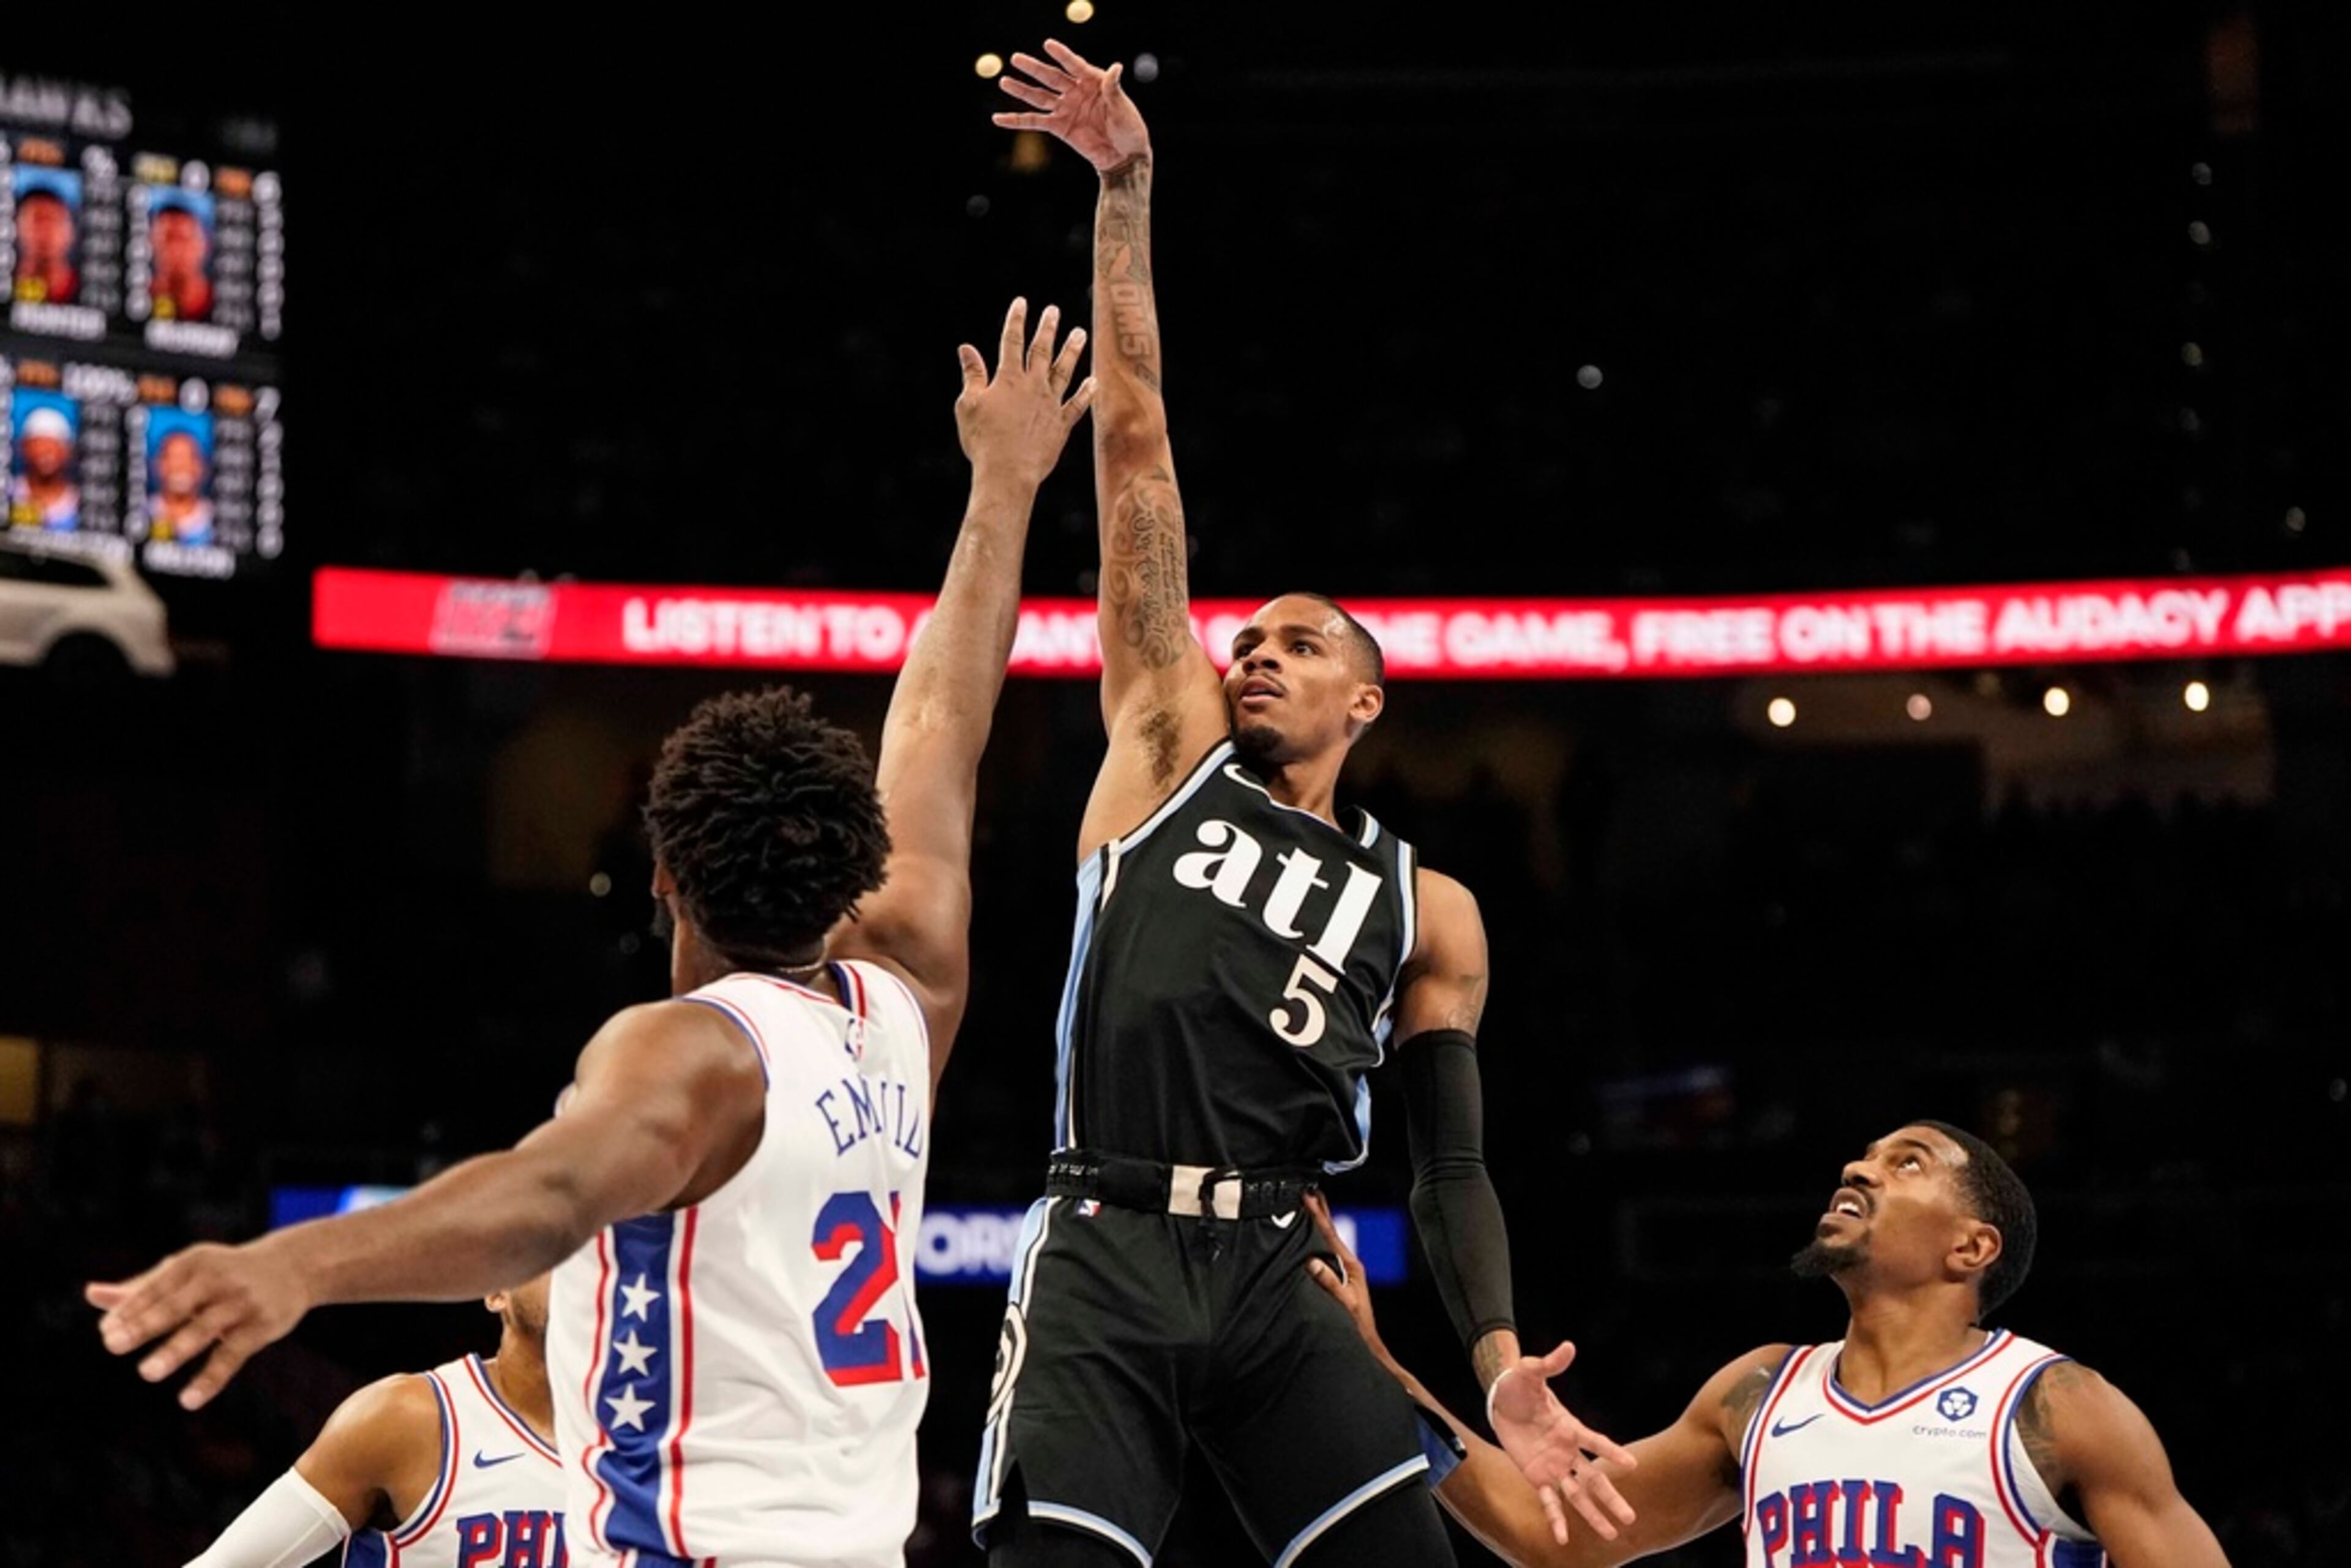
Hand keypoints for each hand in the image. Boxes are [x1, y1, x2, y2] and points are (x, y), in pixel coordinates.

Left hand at [87, 1238, 311, 1409]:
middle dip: (145, 1325)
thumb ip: (142, 1287)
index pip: (155, 1287)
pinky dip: (211, 1378)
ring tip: (147, 1372)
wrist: (293, 1266)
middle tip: (114, 1345)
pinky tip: (189, 1400)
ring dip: (175, 1350)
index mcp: (194, 1263)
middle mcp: (218, 1279)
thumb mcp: (187, 1272)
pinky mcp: (262, 1326)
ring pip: (204, 1329)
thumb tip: (91, 1295)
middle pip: (176, 1305)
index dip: (130, 1309)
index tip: (107, 1332)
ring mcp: (241, 1303)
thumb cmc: (225, 1273)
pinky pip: (232, 1355)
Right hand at [956, 297, 1095, 491]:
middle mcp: (1033, 387)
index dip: (1016, 320)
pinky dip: (1087, 393)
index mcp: (1008, 379)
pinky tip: (1095, 381)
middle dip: (1047, 328)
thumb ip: (972, 375)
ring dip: (1072, 351)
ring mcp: (1050, 405)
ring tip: (1080, 333)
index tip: (1021, 302)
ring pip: (1064, 371)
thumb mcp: (968, 405)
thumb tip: (966, 348)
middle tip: (1053, 310)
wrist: (1008, 472)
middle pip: (1041, 350)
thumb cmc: (983, 441)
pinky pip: (1078, 405)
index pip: (1012, 341)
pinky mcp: (1062, 426)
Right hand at [991, 39, 1151, 172]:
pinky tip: (999, 118)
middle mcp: (1076, 92)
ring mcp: (1066, 109)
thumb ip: (1113, 89)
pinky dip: (1016, 121)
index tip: (1048, 45)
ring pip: (1039, 97)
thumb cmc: (1129, 129)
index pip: (1074, 65)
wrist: (1125, 157)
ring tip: (1004, 81)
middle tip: (1016, 58)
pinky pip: (1034, 122)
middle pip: (1051, 78)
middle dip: (1034, 69)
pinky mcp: (1059, 127)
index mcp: (1093, 81)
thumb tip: (1116, 67)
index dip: (1062, 55)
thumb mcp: (1123, 108)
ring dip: (1021, 90)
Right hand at [1304, 1192, 1397, 1368]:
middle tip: (1311, 1190)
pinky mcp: (1342, 1279)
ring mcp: (1346, 1272)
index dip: (1318, 1215)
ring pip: (1329, 1241)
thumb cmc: (1356, 1326)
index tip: (1308, 1196)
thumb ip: (1330, 1283)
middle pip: (1331, 1232)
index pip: (1330, 1235)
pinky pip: (1328, 1253)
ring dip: (1320, 1223)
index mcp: (1351, 1266)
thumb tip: (1312, 1263)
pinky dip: (1319, 1239)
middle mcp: (1349, 1265)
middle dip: (1321, 1212)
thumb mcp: (1343, 1303)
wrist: (1365, 1343)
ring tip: (1312, 1205)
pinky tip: (1313, 1236)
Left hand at [1489, 1343, 1640, 1545]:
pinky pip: (1548, 1501)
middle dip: (1611, 1498)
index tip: (1631, 1464)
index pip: (1595, 1441)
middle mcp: (1568, 1451)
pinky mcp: (1537, 1477)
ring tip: (1612, 1536)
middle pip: (1594, 1478)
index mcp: (1570, 1427)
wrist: (1502, 1399)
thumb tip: (1568, 1346)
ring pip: (1577, 1495)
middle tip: (1631, 1519)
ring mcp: (1555, 1466)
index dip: (1612, 1452)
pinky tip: (1562, 1538)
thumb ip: (1549, 1363)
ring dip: (1593, 1515)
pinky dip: (1555, 1519)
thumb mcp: (1531, 1372)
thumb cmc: (1520, 1383)